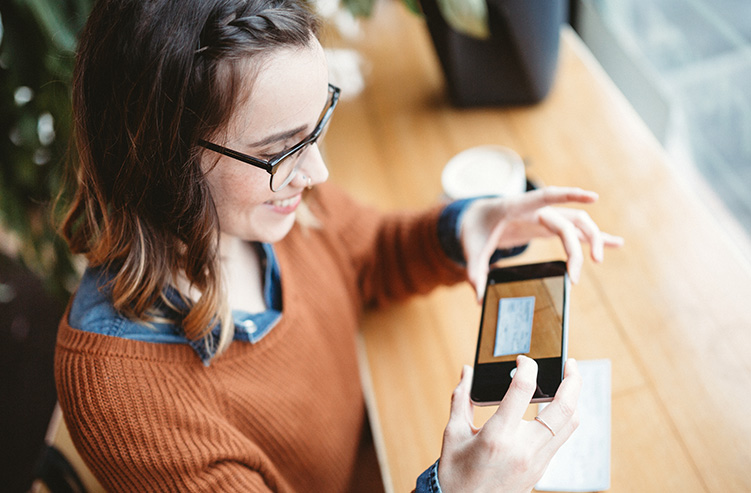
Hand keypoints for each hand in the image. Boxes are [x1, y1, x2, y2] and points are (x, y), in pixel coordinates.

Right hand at [437, 356, 581, 492]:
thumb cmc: (455, 473)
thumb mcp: (453, 433)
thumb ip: (462, 398)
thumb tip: (467, 371)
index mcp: (498, 436)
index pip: (523, 389)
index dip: (527, 367)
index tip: (523, 360)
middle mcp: (523, 449)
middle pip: (563, 408)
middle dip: (572, 380)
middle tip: (570, 363)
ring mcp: (536, 463)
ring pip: (570, 425)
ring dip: (573, 401)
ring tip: (568, 384)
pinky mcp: (540, 472)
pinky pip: (561, 440)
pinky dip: (562, 420)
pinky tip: (553, 410)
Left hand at [460, 186, 623, 300]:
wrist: (477, 217)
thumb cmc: (475, 228)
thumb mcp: (470, 248)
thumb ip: (474, 271)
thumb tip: (478, 298)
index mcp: (517, 206)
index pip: (546, 197)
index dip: (569, 195)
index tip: (593, 196)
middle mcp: (537, 210)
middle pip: (567, 221)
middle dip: (576, 247)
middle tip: (575, 276)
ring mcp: (546, 217)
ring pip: (578, 223)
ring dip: (593, 239)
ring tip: (599, 261)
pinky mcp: (550, 226)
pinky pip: (577, 231)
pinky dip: (595, 237)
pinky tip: (616, 243)